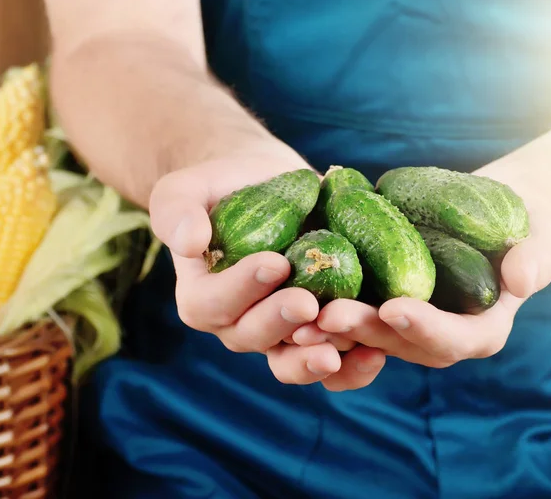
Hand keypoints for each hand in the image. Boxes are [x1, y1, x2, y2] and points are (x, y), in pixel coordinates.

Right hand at [149, 141, 384, 385]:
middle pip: (253, 336)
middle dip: (281, 322)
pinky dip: (351, 366)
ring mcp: (278, 329)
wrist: (262, 184)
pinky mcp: (314, 326)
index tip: (273, 263)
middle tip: (308, 304)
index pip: (213, 304)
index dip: (241, 289)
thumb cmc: (219, 186)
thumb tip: (188, 241)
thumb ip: (176, 211)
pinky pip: (329, 358)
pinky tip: (374, 353)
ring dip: (315, 358)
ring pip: (291, 359)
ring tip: (343, 344)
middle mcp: (237, 322)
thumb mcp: (186, 189)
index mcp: (202, 296)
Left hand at [293, 203, 550, 391]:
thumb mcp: (539, 234)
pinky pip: (346, 310)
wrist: (489, 214)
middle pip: (398, 341)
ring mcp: (399, 320)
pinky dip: (320, 307)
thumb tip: (520, 279)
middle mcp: (432, 334)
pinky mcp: (374, 300)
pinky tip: (292, 292)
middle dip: (364, 329)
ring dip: (331, 328)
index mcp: (476, 329)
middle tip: (329, 315)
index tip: (396, 308)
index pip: (454, 339)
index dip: (426, 328)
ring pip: (363, 333)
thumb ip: (534, 256)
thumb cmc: (521, 224)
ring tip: (298, 314)